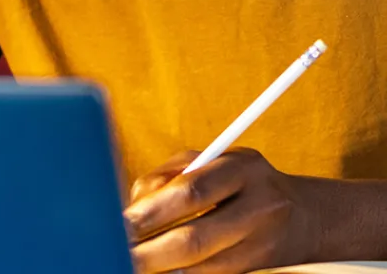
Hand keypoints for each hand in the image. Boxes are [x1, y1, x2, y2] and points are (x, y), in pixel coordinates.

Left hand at [124, 148, 321, 273]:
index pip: (192, 192)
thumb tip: (134, 204)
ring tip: (135, 264)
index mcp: (241, 168)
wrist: (303, 215)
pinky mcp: (259, 270)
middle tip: (121, 253)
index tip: (122, 222)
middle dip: (152, 252)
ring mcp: (262, 244)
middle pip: (196, 238)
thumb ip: (170, 175)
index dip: (153, 211)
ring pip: (204, 267)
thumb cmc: (240, 180)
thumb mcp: (211, 160)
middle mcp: (257, 206)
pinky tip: (164, 271)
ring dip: (164, 269)